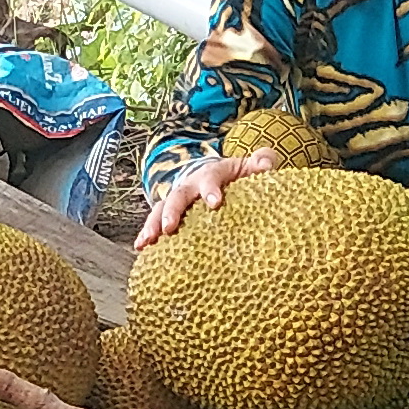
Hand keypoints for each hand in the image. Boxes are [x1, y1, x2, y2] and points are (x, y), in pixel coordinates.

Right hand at [137, 152, 272, 247]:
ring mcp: (179, 199)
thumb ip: (261, 162)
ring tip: (148, 241)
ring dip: (154, 224)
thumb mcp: (250, 166)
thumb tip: (266, 164)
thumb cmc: (238, 176)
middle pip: (179, 194)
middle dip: (173, 211)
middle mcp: (191, 184)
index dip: (211, 188)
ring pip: (162, 208)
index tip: (214, 203)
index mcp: (213, 173)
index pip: (211, 177)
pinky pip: (156, 222)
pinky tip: (141, 247)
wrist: (218, 177)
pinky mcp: (171, 213)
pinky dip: (147, 233)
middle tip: (169, 228)